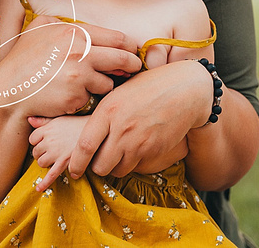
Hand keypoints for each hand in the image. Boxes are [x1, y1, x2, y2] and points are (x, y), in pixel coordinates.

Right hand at [0, 15, 140, 119]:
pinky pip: (93, 98)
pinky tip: (70, 94)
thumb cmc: (24, 58)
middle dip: (132, 65)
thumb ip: (67, 22)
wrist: (8, 91)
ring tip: (84, 83)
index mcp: (74, 33)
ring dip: (103, 84)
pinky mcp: (76, 99)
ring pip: (109, 83)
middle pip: (122, 60)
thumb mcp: (41, 26)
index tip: (133, 50)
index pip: (117, 38)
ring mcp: (79, 78)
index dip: (130, 46)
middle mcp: (80, 53)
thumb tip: (90, 28)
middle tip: (134, 68)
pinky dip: (86, 98)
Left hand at [26, 115, 85, 190]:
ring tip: (54, 159)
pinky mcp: (64, 163)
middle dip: (41, 153)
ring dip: (45, 163)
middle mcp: (50, 141)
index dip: (37, 141)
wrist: (96, 131)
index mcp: (48, 129)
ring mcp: (56, 153)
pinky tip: (38, 189)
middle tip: (51, 151)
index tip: (44, 141)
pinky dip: (44, 183)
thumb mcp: (60, 119)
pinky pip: (51, 175)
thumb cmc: (77, 124)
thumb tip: (30, 120)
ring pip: (41, 163)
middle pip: (35, 152)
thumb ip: (43, 121)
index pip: (32, 138)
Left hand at [66, 59, 209, 180]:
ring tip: (120, 153)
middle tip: (100, 160)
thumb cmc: (149, 87)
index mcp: (108, 110)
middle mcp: (122, 129)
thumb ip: (103, 114)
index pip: (85, 146)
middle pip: (100, 166)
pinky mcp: (154, 151)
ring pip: (118, 170)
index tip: (73, 170)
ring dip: (116, 166)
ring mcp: (140, 143)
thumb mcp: (120, 92)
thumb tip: (84, 134)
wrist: (185, 90)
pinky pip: (136, 168)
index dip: (76, 163)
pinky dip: (133, 164)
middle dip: (97, 167)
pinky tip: (137, 149)